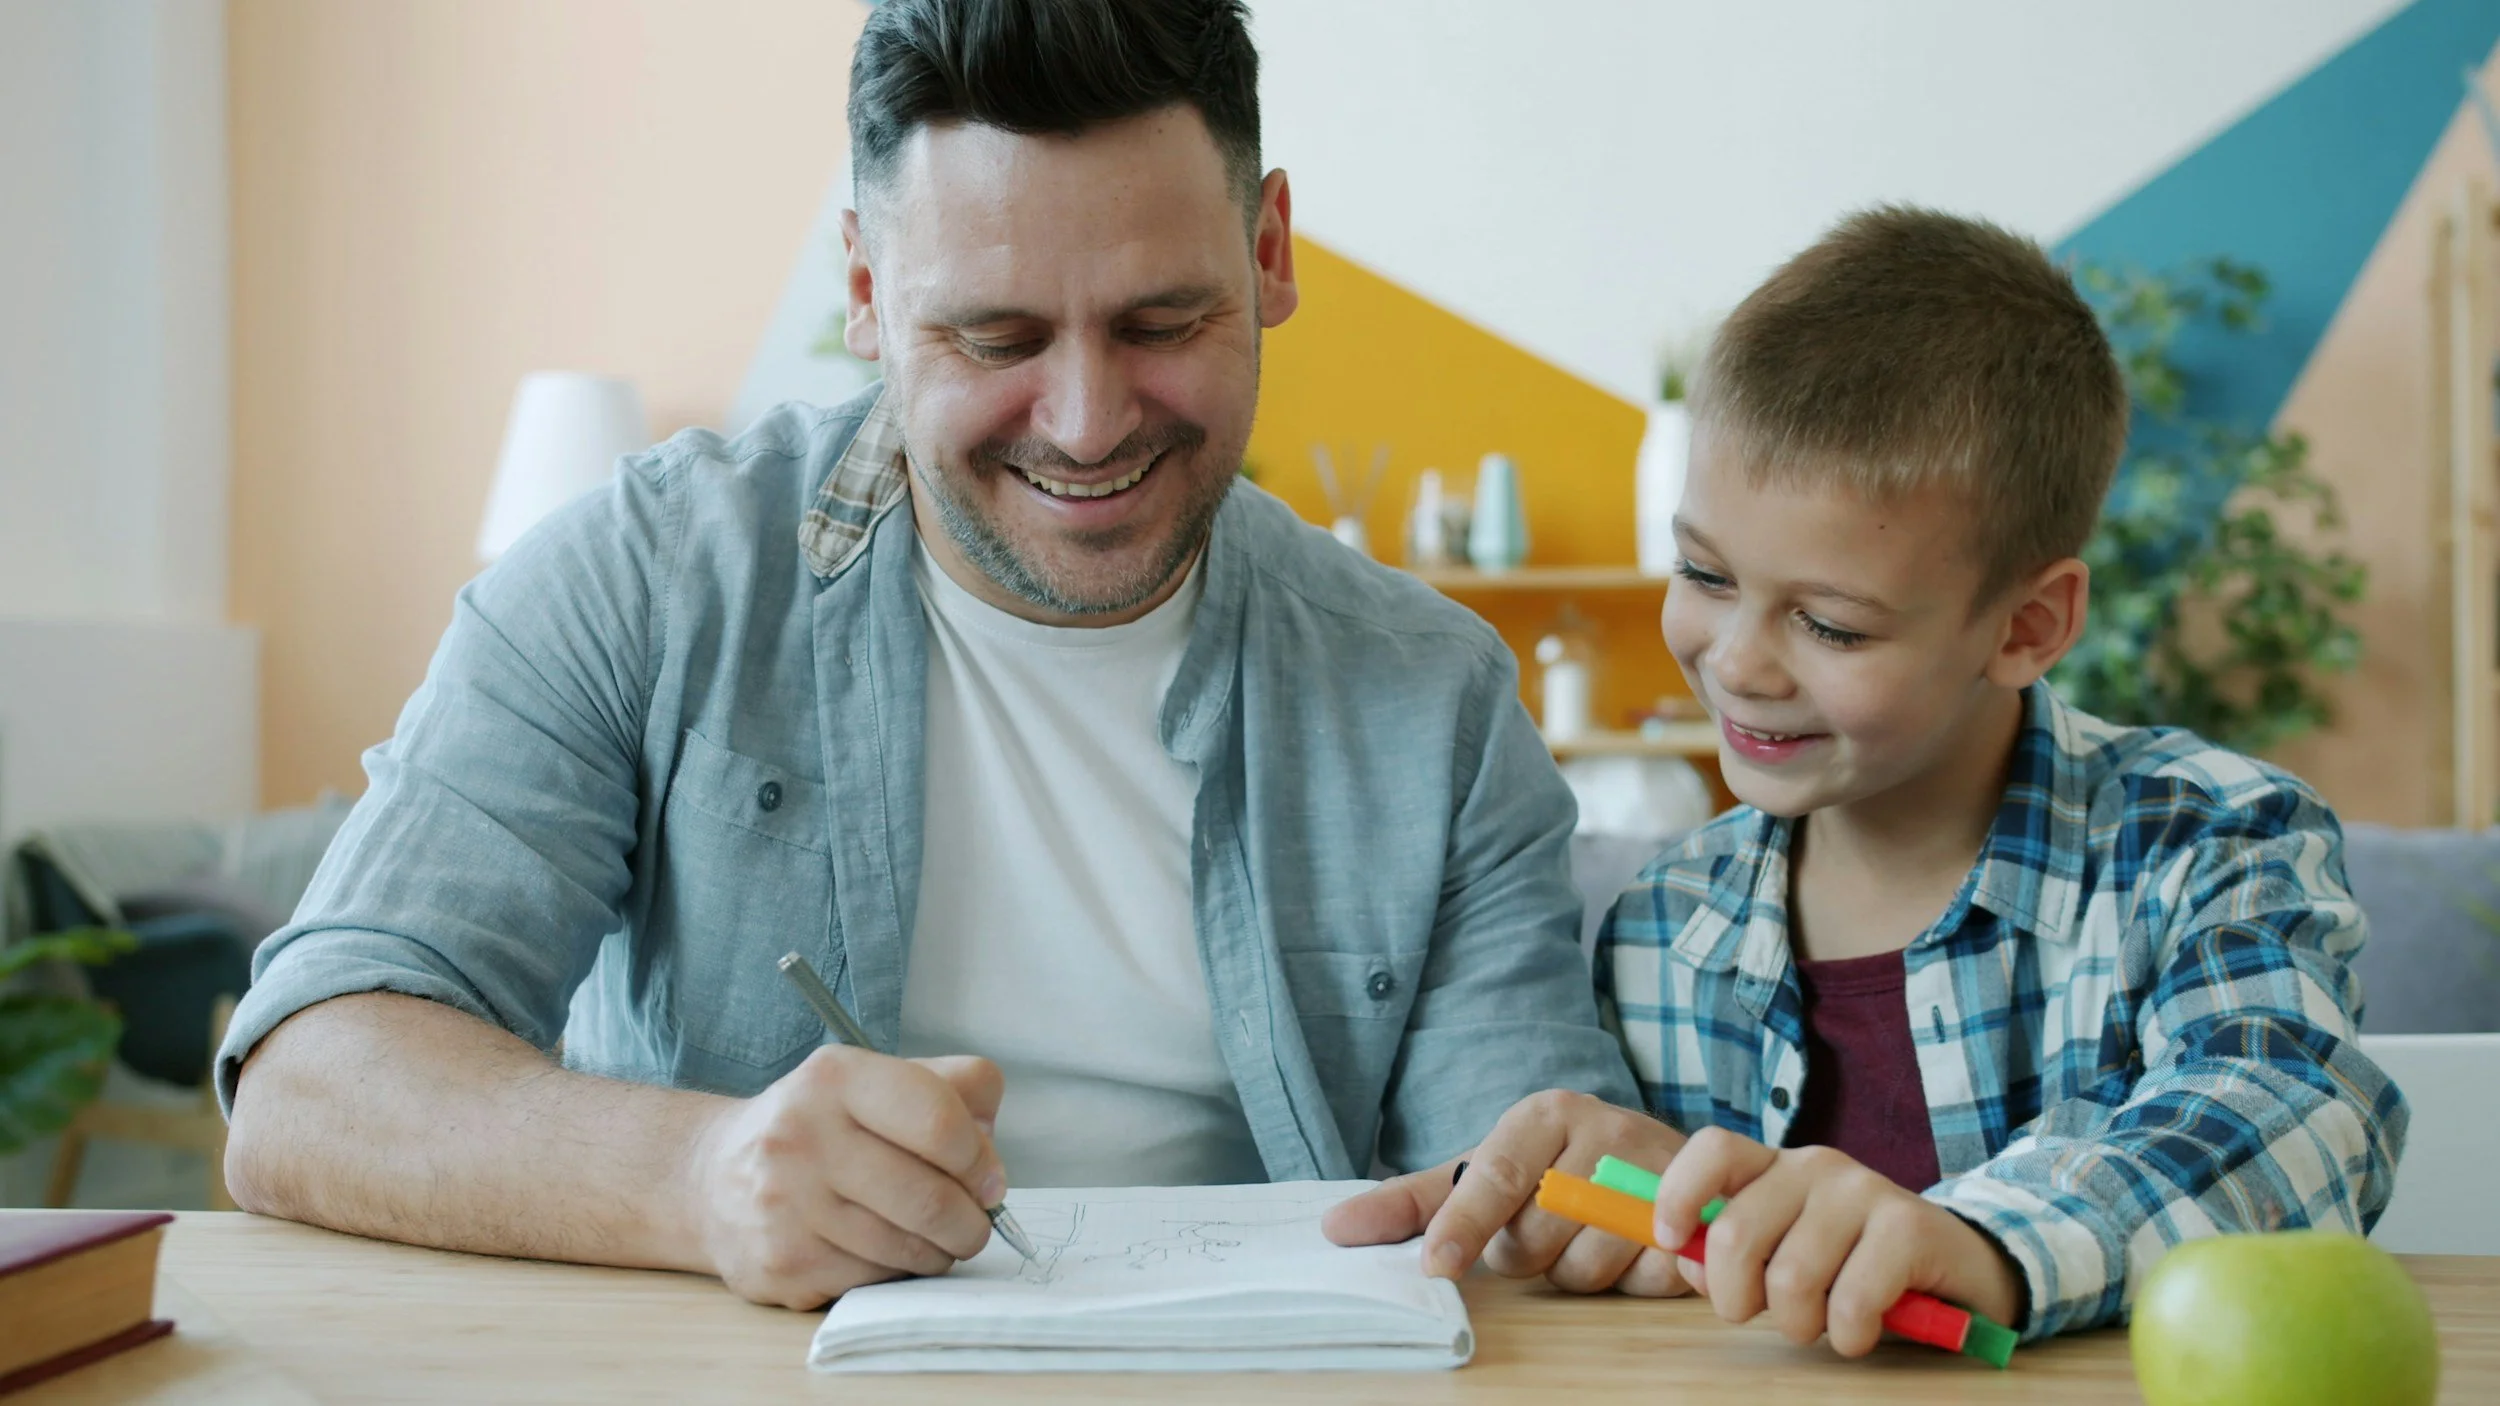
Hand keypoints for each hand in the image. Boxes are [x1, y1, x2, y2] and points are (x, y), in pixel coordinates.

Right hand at [686, 1045, 1006, 1307]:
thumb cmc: (821, 1127)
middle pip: (931, 1197)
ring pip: (908, 1247)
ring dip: (939, 1250)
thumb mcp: (878, 1082)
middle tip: (974, 1222)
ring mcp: (786, 1205)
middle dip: (971, 1220)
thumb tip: (992, 1161)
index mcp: (836, 1079)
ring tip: (933, 1236)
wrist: (712, 1179)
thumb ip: (954, 1092)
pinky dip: (896, 1272)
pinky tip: (882, 1250)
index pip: (938, 1120)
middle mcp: (802, 1136)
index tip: (988, 1178)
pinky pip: (875, 1279)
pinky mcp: (782, 1263)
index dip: (980, 1158)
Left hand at [1323, 1089, 1691, 1294]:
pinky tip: (1630, 1250)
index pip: (1494, 1175)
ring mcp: (1654, 1169)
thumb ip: (1415, 1202)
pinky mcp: (1697, 1213)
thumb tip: (1333, 1229)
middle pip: (1535, 1236)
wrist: (1661, 1166)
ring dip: (1576, 1271)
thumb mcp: (1485, 1172)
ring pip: (1586, 1265)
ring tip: (1587, 1238)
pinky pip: (1642, 1277)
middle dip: (1526, 1254)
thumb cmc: (1558, 1171)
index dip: (1463, 1225)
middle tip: (1542, 1229)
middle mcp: (1601, 1129)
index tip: (1435, 1266)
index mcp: (1543, 1114)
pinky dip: (1629, 1279)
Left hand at [1651, 1128, 2023, 1354]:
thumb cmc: (1851, 1267)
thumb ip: (1728, 1254)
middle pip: (1736, 1231)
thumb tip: (1682, 1258)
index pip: (1713, 1149)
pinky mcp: (1909, 1227)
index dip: (1678, 1193)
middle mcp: (1815, 1165)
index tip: (1669, 1240)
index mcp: (1774, 1166)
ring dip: (1801, 1325)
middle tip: (1765, 1316)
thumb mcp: (1783, 1256)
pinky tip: (1863, 1330)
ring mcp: (1864, 1190)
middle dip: (1736, 1297)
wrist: (1958, 1269)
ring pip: (1791, 1278)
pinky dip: (1849, 1335)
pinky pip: (1851, 1301)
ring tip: (1825, 1322)